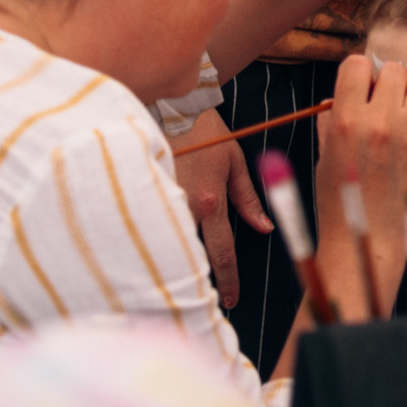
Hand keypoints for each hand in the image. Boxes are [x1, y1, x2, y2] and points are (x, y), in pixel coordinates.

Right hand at [167, 110, 269, 307]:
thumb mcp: (234, 160)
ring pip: (170, 245)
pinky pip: (152, 227)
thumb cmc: (206, 132)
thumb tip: (264, 227)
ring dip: (178, 263)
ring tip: (183, 284)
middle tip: (208, 300)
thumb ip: (248, 198)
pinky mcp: (141, 197)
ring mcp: (159, 203)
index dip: (228, 280)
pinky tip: (157, 252)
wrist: (169, 107)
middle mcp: (183, 208)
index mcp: (209, 202)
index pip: (222, 252)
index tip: (231, 300)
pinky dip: (159, 241)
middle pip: (192, 256)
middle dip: (199, 280)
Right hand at [313, 54, 406, 319]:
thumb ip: (332, 123)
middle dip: (389, 79)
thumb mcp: (325, 156)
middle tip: (386, 99)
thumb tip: (334, 99)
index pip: (356, 65)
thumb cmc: (340, 201)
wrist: (368, 238)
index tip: (362, 88)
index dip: (360, 74)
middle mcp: (378, 120)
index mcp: (345, 120)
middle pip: (392, 70)